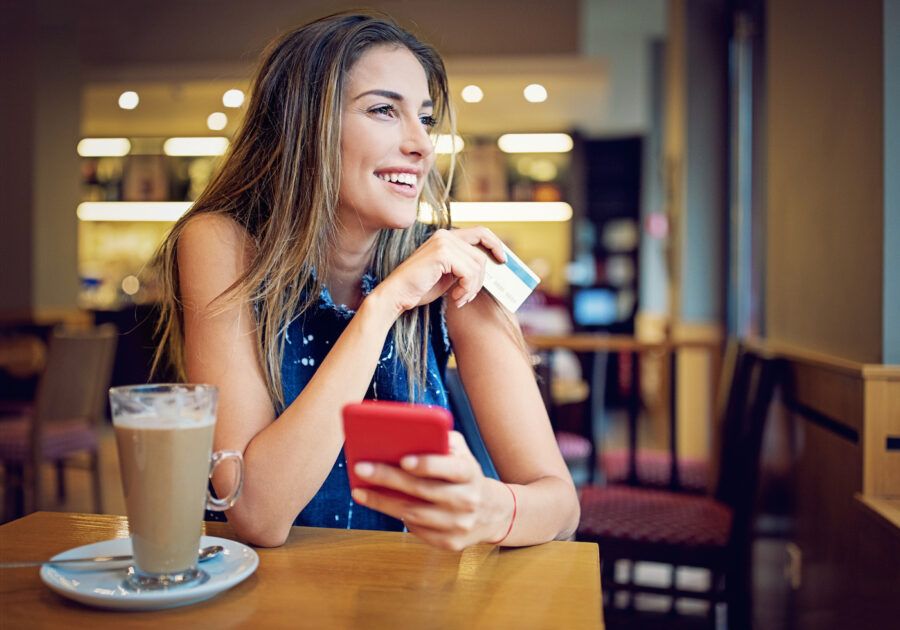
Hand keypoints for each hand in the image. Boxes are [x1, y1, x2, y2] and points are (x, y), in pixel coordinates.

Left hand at [350, 431, 513, 550]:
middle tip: (361, 468)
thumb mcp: (462, 453)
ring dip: (383, 502)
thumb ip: (441, 441)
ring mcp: (459, 524)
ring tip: (360, 491)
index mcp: (470, 473)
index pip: (451, 468)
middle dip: (389, 479)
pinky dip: (397, 516)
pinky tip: (380, 504)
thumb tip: (405, 435)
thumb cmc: (465, 474)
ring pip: (414, 514)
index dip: (428, 464)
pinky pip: (417, 530)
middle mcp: (467, 500)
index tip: (403, 459)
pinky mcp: (450, 543)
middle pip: (423, 491)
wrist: (491, 512)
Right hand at [373, 227, 506, 312]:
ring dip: (472, 287)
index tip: (503, 260)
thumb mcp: (448, 274)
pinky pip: (469, 272)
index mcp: (446, 236)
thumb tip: (488, 267)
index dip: (495, 244)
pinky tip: (455, 297)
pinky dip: (466, 289)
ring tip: (460, 298)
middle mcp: (445, 235)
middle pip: (481, 253)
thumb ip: (464, 266)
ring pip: (477, 265)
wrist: (397, 295)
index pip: (480, 232)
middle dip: (481, 278)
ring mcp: (443, 242)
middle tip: (471, 294)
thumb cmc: (420, 288)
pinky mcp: (442, 254)